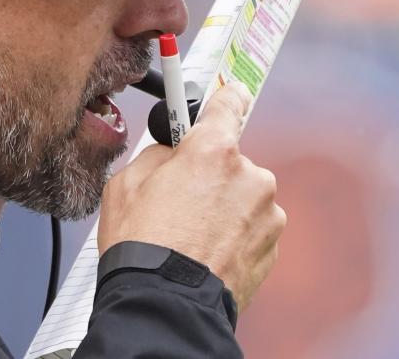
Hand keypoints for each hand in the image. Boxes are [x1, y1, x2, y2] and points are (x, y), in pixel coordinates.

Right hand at [97, 82, 284, 311]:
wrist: (165, 303)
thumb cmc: (142, 245)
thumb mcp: (125, 184)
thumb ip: (157, 155)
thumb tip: (170, 153)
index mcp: (213, 151)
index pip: (229, 104)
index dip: (225, 98)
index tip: (230, 95)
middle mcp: (250, 176)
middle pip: (231, 161)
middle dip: (210, 174)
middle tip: (180, 200)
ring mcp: (266, 214)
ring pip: (243, 197)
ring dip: (224, 208)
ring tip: (191, 234)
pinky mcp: (272, 247)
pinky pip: (252, 228)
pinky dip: (234, 236)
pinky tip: (206, 252)